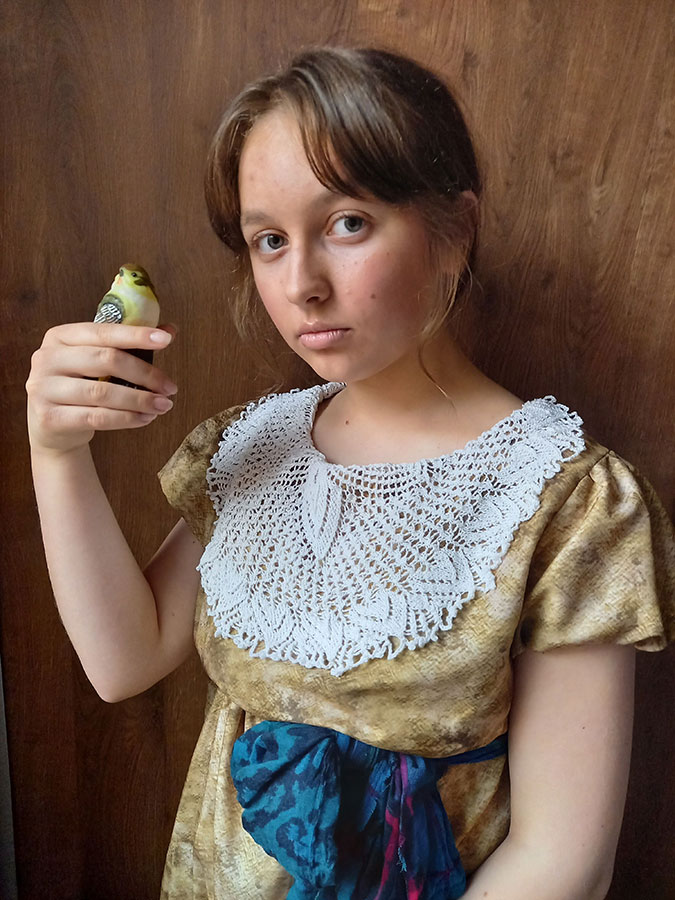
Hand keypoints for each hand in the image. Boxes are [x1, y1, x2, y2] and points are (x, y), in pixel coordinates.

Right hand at [26, 321, 177, 455]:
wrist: (51, 427)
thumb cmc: (79, 387)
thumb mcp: (97, 361)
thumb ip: (129, 344)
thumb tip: (169, 329)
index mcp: (60, 336)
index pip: (103, 331)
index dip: (136, 335)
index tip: (166, 339)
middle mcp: (47, 358)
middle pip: (106, 360)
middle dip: (145, 374)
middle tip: (170, 387)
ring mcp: (44, 388)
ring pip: (103, 392)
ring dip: (140, 400)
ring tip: (163, 405)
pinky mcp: (49, 417)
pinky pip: (97, 418)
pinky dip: (127, 419)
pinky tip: (145, 418)